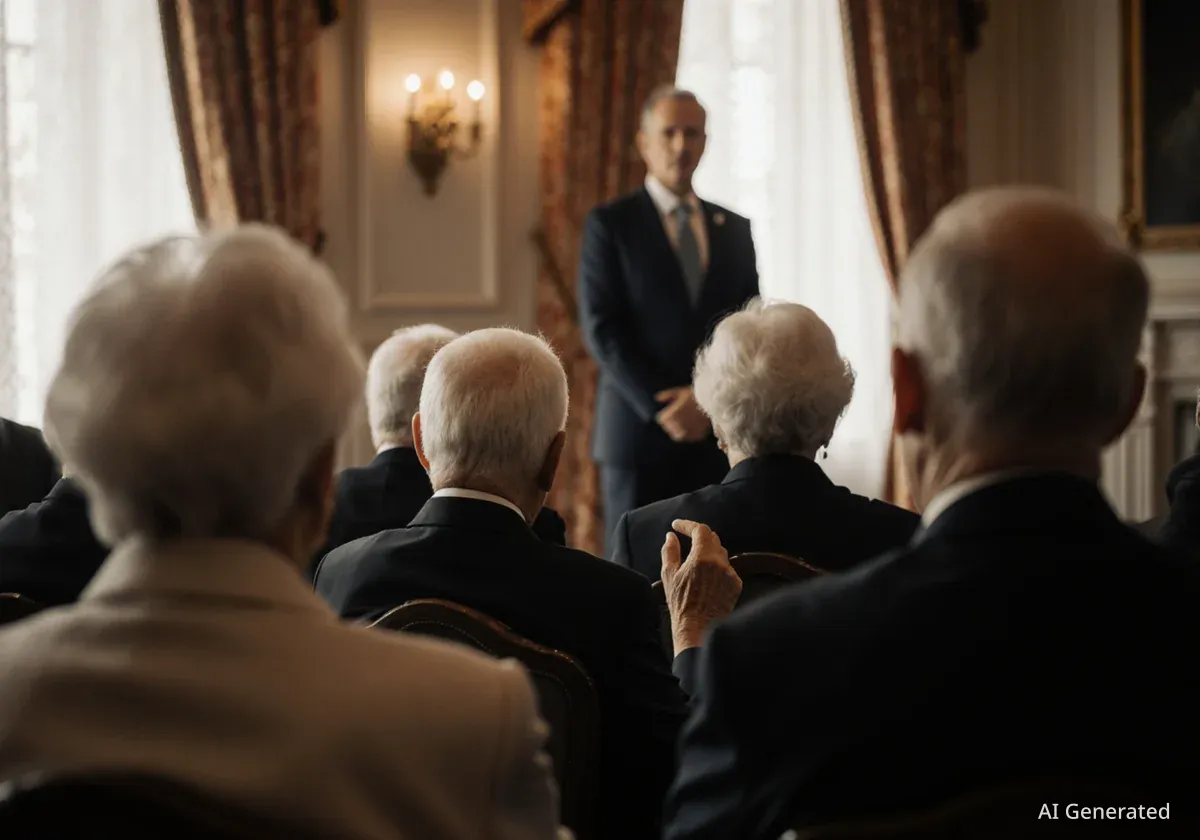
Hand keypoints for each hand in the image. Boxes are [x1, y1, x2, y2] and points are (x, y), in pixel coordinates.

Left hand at [655, 387, 709, 442]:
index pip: (662, 420)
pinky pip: (689, 437)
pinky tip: (695, 424)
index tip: (672, 410)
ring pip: (678, 435)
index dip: (666, 414)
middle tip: (682, 414)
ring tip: (688, 420)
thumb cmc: (696, 394)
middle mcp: (677, 426)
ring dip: (680, 429)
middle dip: (672, 422)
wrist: (714, 401)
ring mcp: (688, 433)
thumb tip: (657, 398)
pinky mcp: (697, 436)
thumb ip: (667, 395)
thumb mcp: (680, 391)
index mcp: (670, 416)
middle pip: (669, 428)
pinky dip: (690, 433)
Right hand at [661, 519, 741, 654]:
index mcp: (702, 558)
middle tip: (687, 538)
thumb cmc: (680, 604)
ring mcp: (730, 574)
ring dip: (708, 551)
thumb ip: (670, 551)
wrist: (697, 629)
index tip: (677, 526)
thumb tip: (671, 537)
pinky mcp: (736, 585)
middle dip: (698, 536)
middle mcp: (720, 563)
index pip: (699, 530)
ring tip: (696, 560)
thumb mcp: (669, 575)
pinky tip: (707, 578)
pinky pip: (727, 568)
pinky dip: (717, 567)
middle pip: (712, 538)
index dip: (687, 525)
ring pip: (721, 553)